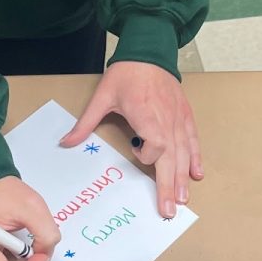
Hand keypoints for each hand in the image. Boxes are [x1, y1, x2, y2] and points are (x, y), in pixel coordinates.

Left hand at [59, 61, 202, 217]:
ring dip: (183, 177)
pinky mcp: (184, 114)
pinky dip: (195, 157)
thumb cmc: (126, 73)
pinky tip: (196, 174)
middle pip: (172, 157)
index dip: (147, 154)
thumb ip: (86, 122)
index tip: (135, 150)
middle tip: (169, 210)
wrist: (148, 50)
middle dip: (170, 185)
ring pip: (184, 152)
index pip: (155, 144)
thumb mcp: (102, 96)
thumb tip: (65, 143)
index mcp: (146, 114)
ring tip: (183, 199)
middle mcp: (166, 119)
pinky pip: (192, 139)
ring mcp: (177, 117)